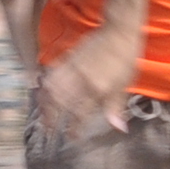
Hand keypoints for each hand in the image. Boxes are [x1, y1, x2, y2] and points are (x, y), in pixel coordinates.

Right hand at [33, 25, 138, 140]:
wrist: (119, 30)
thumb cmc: (126, 58)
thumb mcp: (125, 84)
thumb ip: (116, 106)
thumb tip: (118, 128)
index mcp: (98, 88)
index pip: (81, 114)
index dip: (75, 128)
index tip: (72, 138)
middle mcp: (82, 79)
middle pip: (59, 102)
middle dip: (51, 118)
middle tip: (49, 129)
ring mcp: (73, 68)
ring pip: (51, 88)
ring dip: (45, 103)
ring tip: (43, 113)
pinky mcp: (68, 58)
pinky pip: (52, 74)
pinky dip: (46, 85)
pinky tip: (44, 92)